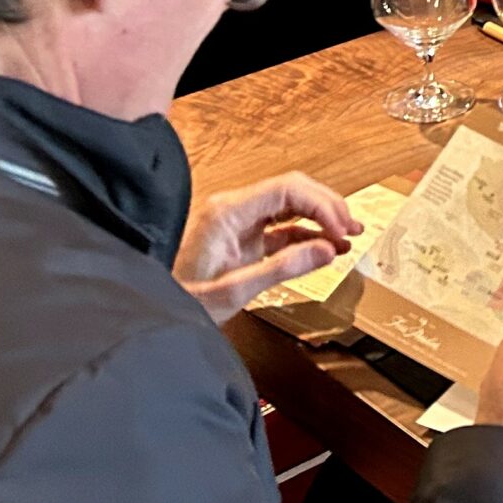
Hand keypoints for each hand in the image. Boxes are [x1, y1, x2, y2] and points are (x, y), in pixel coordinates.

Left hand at [173, 172, 361, 324]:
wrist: (149, 313)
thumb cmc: (180, 302)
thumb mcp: (233, 291)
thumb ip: (283, 268)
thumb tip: (328, 249)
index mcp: (227, 213)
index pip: (287, 189)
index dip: (321, 205)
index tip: (341, 230)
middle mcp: (232, 209)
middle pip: (292, 191)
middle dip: (327, 207)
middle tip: (353, 228)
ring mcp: (236, 222)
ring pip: (289, 206)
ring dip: (320, 219)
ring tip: (348, 235)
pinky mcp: (239, 239)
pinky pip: (280, 227)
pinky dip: (305, 234)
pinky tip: (324, 247)